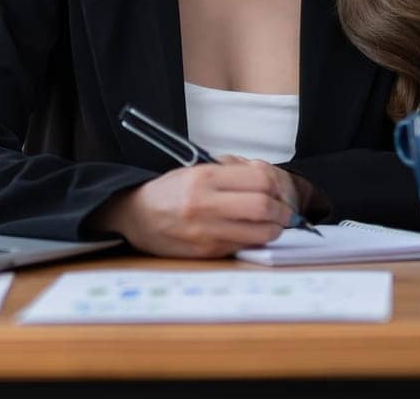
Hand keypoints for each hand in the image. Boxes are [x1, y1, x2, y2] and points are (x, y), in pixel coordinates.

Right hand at [89, 156, 302, 257]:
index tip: (277, 188)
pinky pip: (244, 246)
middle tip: (283, 211)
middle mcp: (205, 204)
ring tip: (272, 224)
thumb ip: (231, 170)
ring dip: (274, 229)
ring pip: (260, 232)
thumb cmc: (170, 191)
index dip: (275, 184)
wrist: (136, 217)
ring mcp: (206, 231)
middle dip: (282, 210)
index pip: (258, 179)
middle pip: (263, 207)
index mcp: (204, 177)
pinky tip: (250, 233)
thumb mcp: (196, 168)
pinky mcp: (207, 251)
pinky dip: (254, 240)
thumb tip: (266, 176)